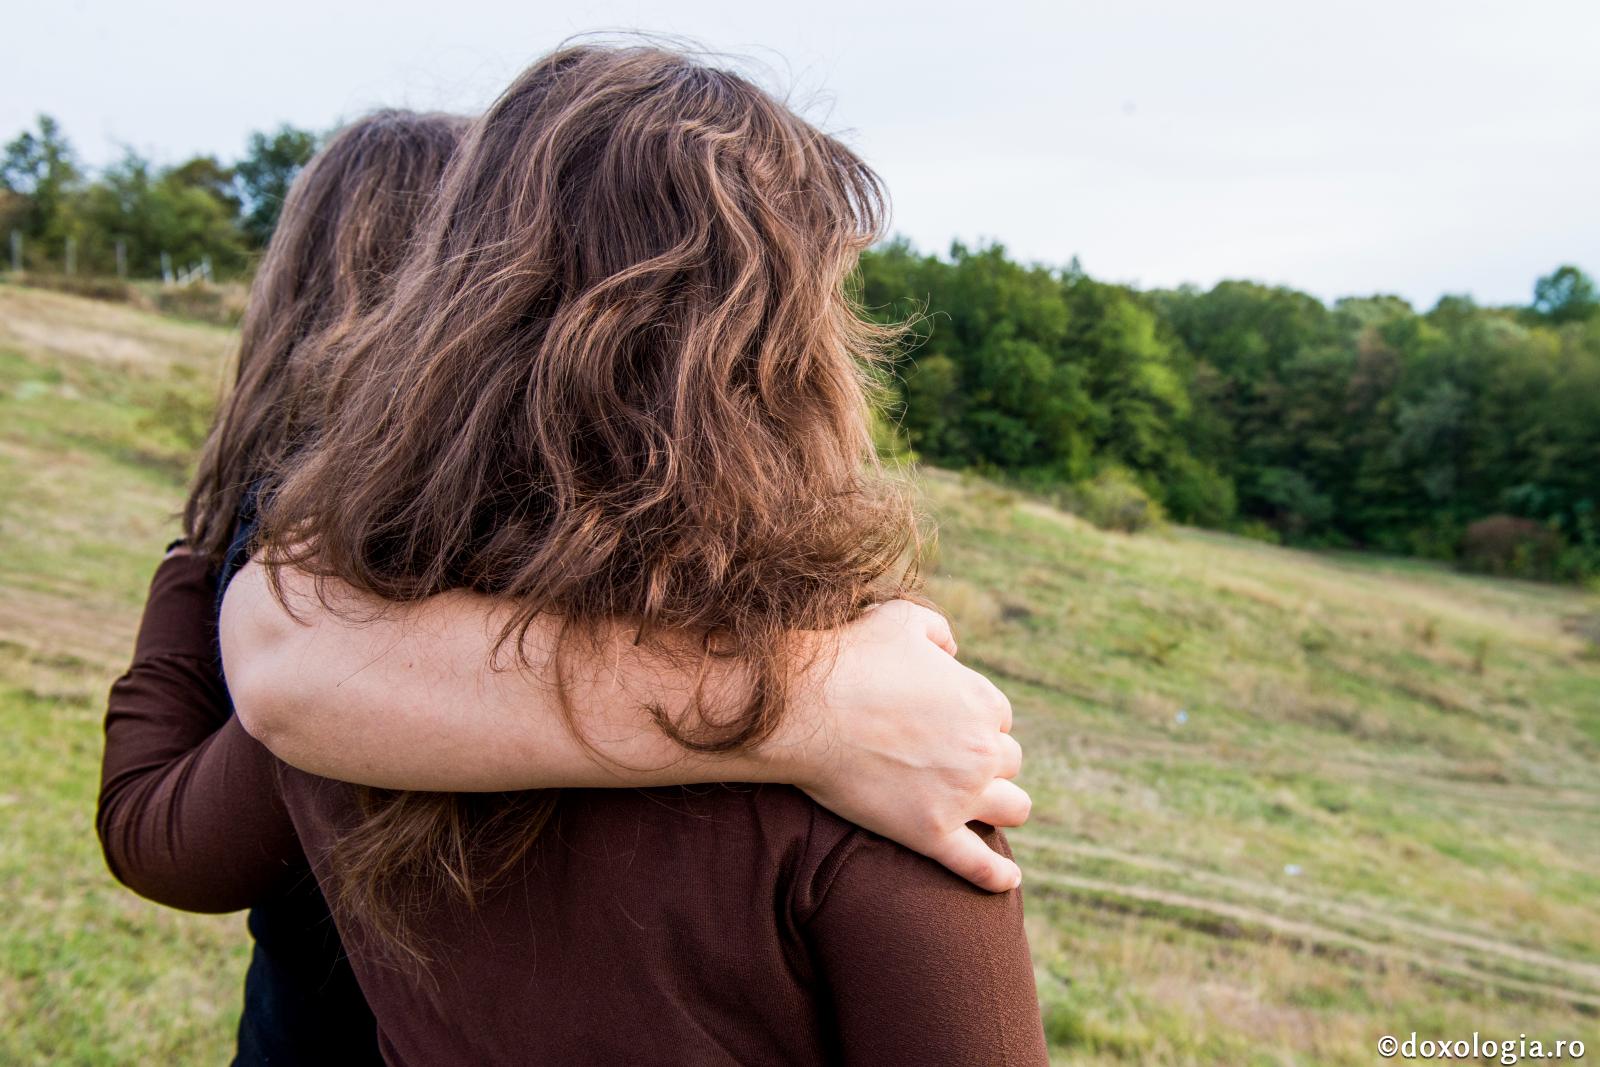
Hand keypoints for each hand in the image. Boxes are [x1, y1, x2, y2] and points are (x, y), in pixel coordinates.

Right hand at [774, 600, 1029, 891]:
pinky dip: (997, 874)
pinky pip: (979, 864)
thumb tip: (953, 652)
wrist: (802, 708)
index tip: (943, 726)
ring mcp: (960, 795)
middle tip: (949, 763)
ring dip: (1002, 805)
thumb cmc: (847, 657)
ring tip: (982, 809)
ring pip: (1013, 808)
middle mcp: (983, 748)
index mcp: (981, 700)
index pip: (999, 719)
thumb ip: (939, 632)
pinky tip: (1007, 879)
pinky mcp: (931, 833)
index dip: (972, 722)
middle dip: (985, 761)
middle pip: (1008, 761)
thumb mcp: (901, 619)